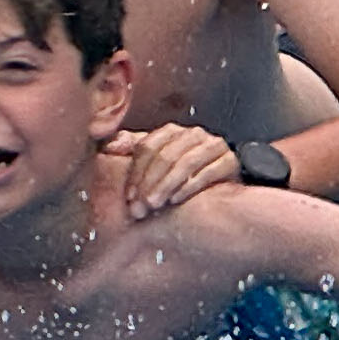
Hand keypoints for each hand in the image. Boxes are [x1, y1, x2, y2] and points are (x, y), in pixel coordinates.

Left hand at [101, 123, 239, 220]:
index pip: (148, 147)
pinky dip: (190, 187)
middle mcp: (193, 134)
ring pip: (185, 163)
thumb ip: (133, 149)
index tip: (128, 197)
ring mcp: (213, 145)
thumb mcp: (157, 160)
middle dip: (149, 183)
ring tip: (154, 205)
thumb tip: (109, 146)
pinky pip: (208, 172)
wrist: (223, 182)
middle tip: (139, 207)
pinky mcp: (229, 160)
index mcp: (172, 131)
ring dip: (166, 186)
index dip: (136, 172)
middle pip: (165, 156)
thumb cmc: (183, 173)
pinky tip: (177, 200)